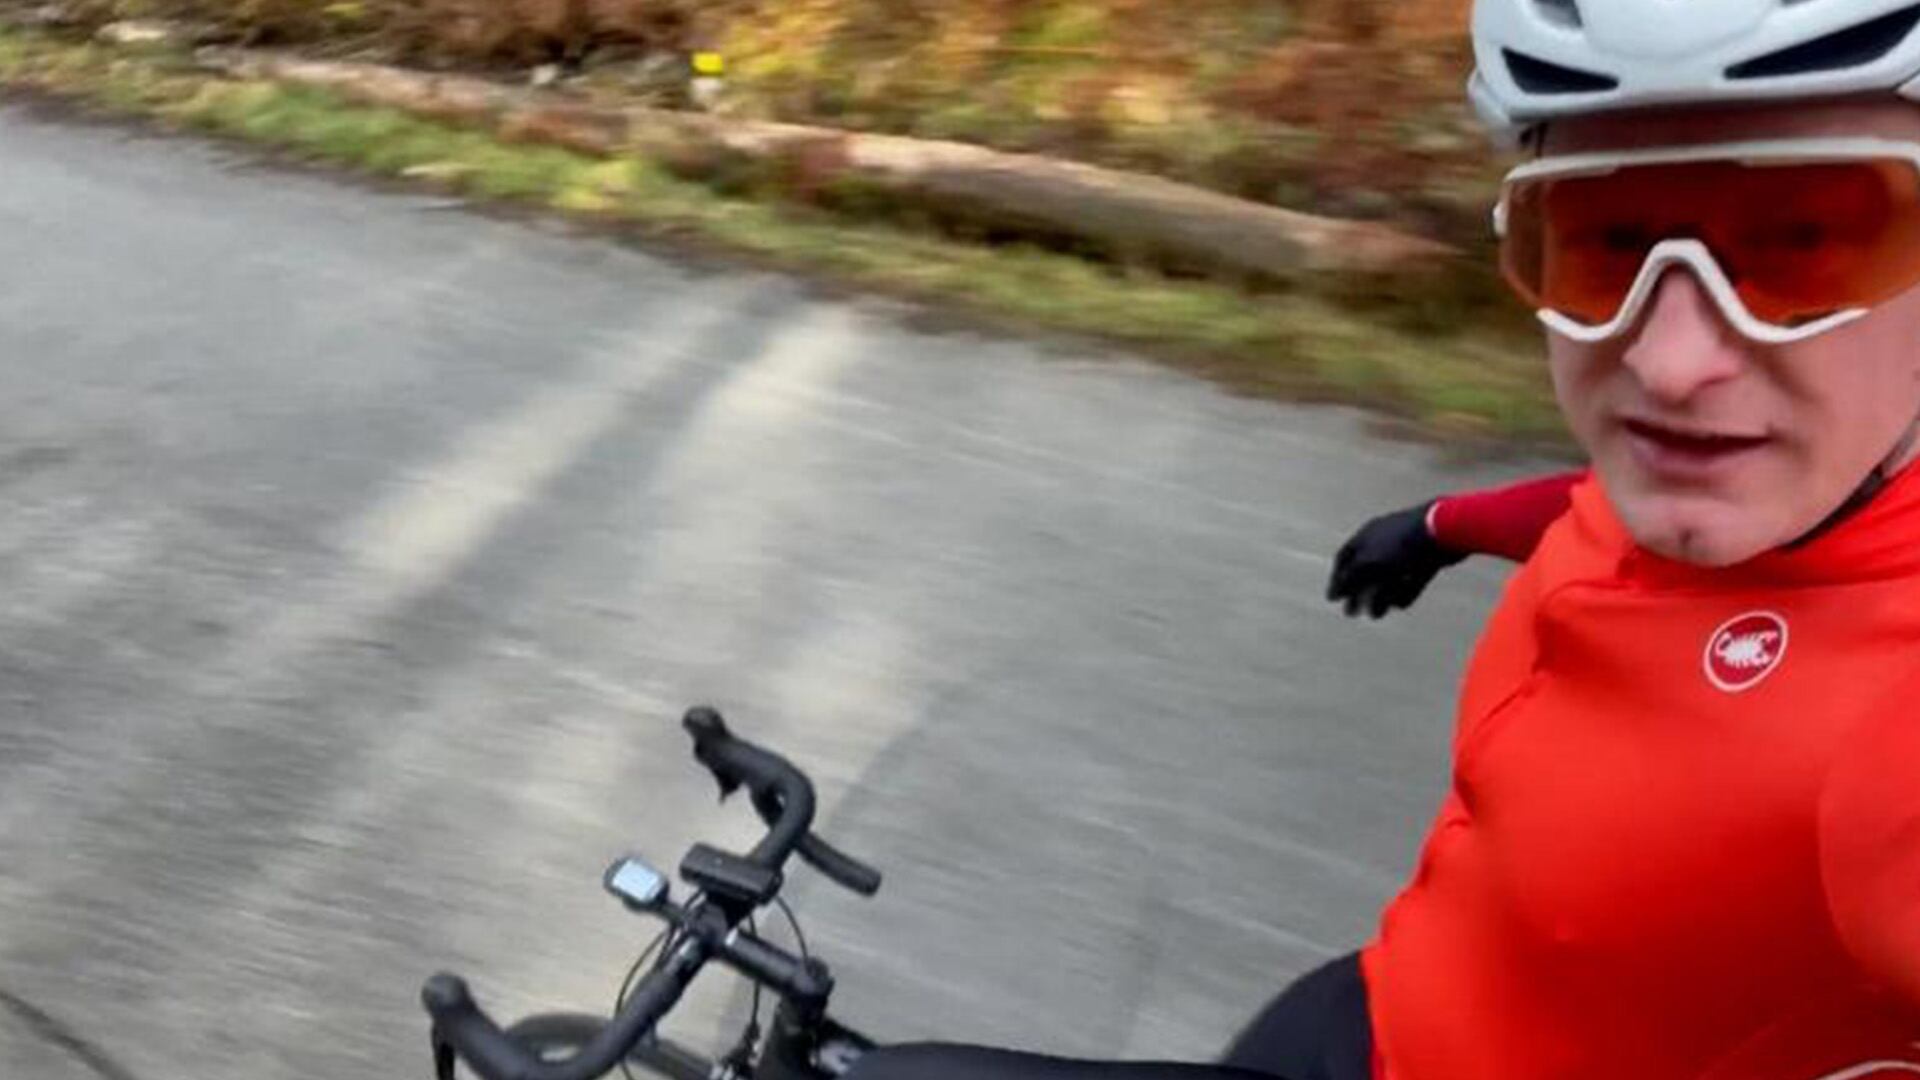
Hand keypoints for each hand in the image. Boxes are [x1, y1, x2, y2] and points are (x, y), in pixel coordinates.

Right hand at [1326, 502, 1467, 618]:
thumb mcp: (1368, 564)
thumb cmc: (1400, 545)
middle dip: (1358, 592)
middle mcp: (1383, 540)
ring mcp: (1406, 549)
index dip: (1337, 579)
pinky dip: (1404, 592)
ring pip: (1389, 576)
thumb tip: (1331, 595)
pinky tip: (1400, 605)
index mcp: (1366, 535)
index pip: (1344, 558)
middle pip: (1366, 570)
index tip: (1333, 598)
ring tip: (1377, 614)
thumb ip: (1348, 580)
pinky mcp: (1427, 559)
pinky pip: (1410, 578)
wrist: (1444, 530)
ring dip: (1380, 596)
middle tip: (1352, 613)